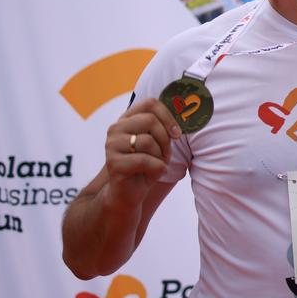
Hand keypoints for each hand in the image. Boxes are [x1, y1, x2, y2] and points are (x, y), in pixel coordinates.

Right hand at [102, 98, 181, 213]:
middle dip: (165, 139)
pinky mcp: (113, 163)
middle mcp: (116, 129)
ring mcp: (112, 145)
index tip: (176, 134)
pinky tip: (153, 174)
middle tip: (165, 154)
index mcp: (127, 119)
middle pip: (150, 120)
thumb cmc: (147, 166)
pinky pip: (145, 160)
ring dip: (160, 156)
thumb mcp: (159, 143)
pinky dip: (157, 168)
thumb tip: (184, 108)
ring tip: (157, 164)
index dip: (168, 116)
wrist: (129, 194)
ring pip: (148, 141)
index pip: (150, 103)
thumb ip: (165, 127)